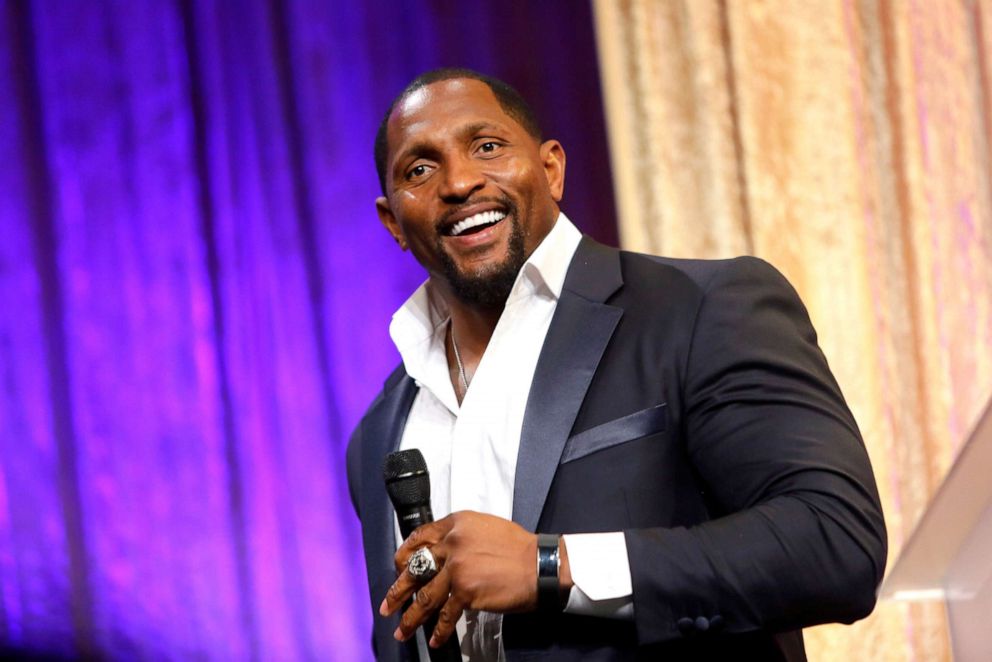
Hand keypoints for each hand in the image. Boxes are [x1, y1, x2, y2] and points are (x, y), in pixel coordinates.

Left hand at [378, 511, 537, 647]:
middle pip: (415, 568)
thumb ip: (461, 536)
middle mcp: (452, 543)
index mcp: (457, 524)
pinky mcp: (465, 591)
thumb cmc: (518, 548)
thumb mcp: (485, 528)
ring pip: (425, 596)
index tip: (398, 567)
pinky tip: (434, 639)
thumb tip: (442, 553)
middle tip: (388, 604)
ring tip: (402, 631)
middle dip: (398, 590)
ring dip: (411, 617)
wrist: (540, 565)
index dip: (405, 554)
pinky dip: (439, 630)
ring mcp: (457, 568)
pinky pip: (445, 614)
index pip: (420, 536)